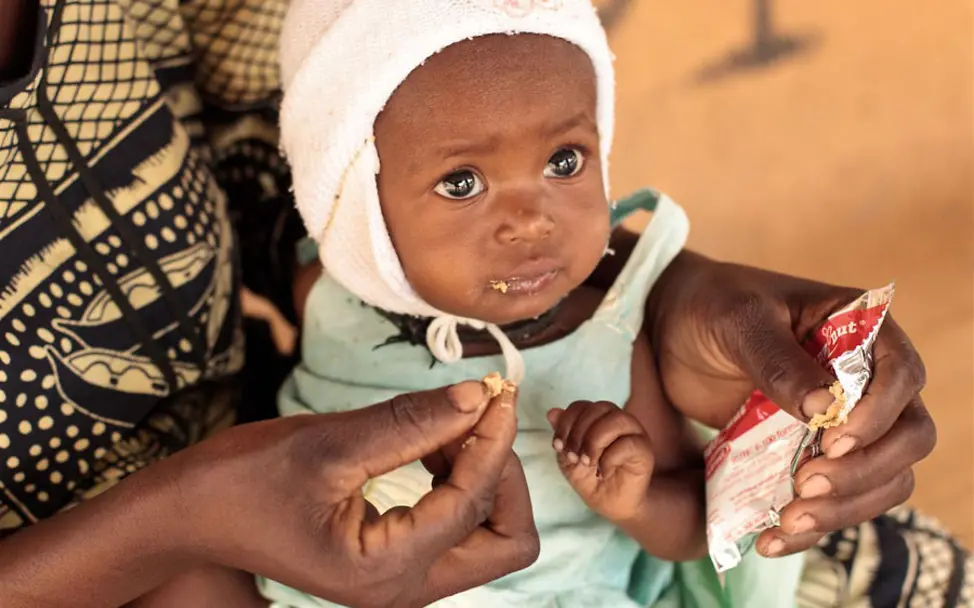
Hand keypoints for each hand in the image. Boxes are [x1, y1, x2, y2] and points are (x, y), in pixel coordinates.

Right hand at [179, 381, 538, 607]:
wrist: (192, 515)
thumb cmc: (243, 479)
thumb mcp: (329, 443)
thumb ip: (410, 422)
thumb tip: (478, 397)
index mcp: (384, 570)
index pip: (472, 503)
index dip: (493, 441)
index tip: (495, 391)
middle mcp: (402, 590)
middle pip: (507, 541)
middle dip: (502, 475)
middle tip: (476, 419)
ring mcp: (401, 582)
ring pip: (489, 537)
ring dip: (482, 477)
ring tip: (447, 425)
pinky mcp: (395, 564)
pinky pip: (457, 529)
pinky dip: (460, 484)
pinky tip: (431, 446)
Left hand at [546, 401, 654, 521]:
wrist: (610, 505)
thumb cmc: (590, 479)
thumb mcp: (568, 458)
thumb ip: (562, 434)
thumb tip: (552, 412)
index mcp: (599, 418)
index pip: (581, 406)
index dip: (566, 423)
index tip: (558, 446)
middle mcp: (618, 421)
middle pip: (599, 407)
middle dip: (579, 432)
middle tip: (573, 456)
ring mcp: (634, 433)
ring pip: (617, 419)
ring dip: (595, 441)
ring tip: (588, 462)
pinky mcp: (644, 451)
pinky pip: (628, 444)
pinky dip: (609, 458)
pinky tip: (603, 472)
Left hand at [647, 252, 934, 556]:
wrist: (669, 329)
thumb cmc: (709, 306)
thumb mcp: (737, 322)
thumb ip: (778, 361)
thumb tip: (826, 409)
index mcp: (860, 328)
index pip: (902, 376)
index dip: (879, 415)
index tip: (832, 441)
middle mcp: (866, 379)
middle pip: (907, 437)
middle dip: (865, 471)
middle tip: (806, 487)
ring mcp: (844, 422)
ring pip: (882, 478)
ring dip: (844, 508)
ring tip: (787, 520)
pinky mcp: (813, 455)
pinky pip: (836, 499)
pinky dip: (813, 525)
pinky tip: (771, 537)